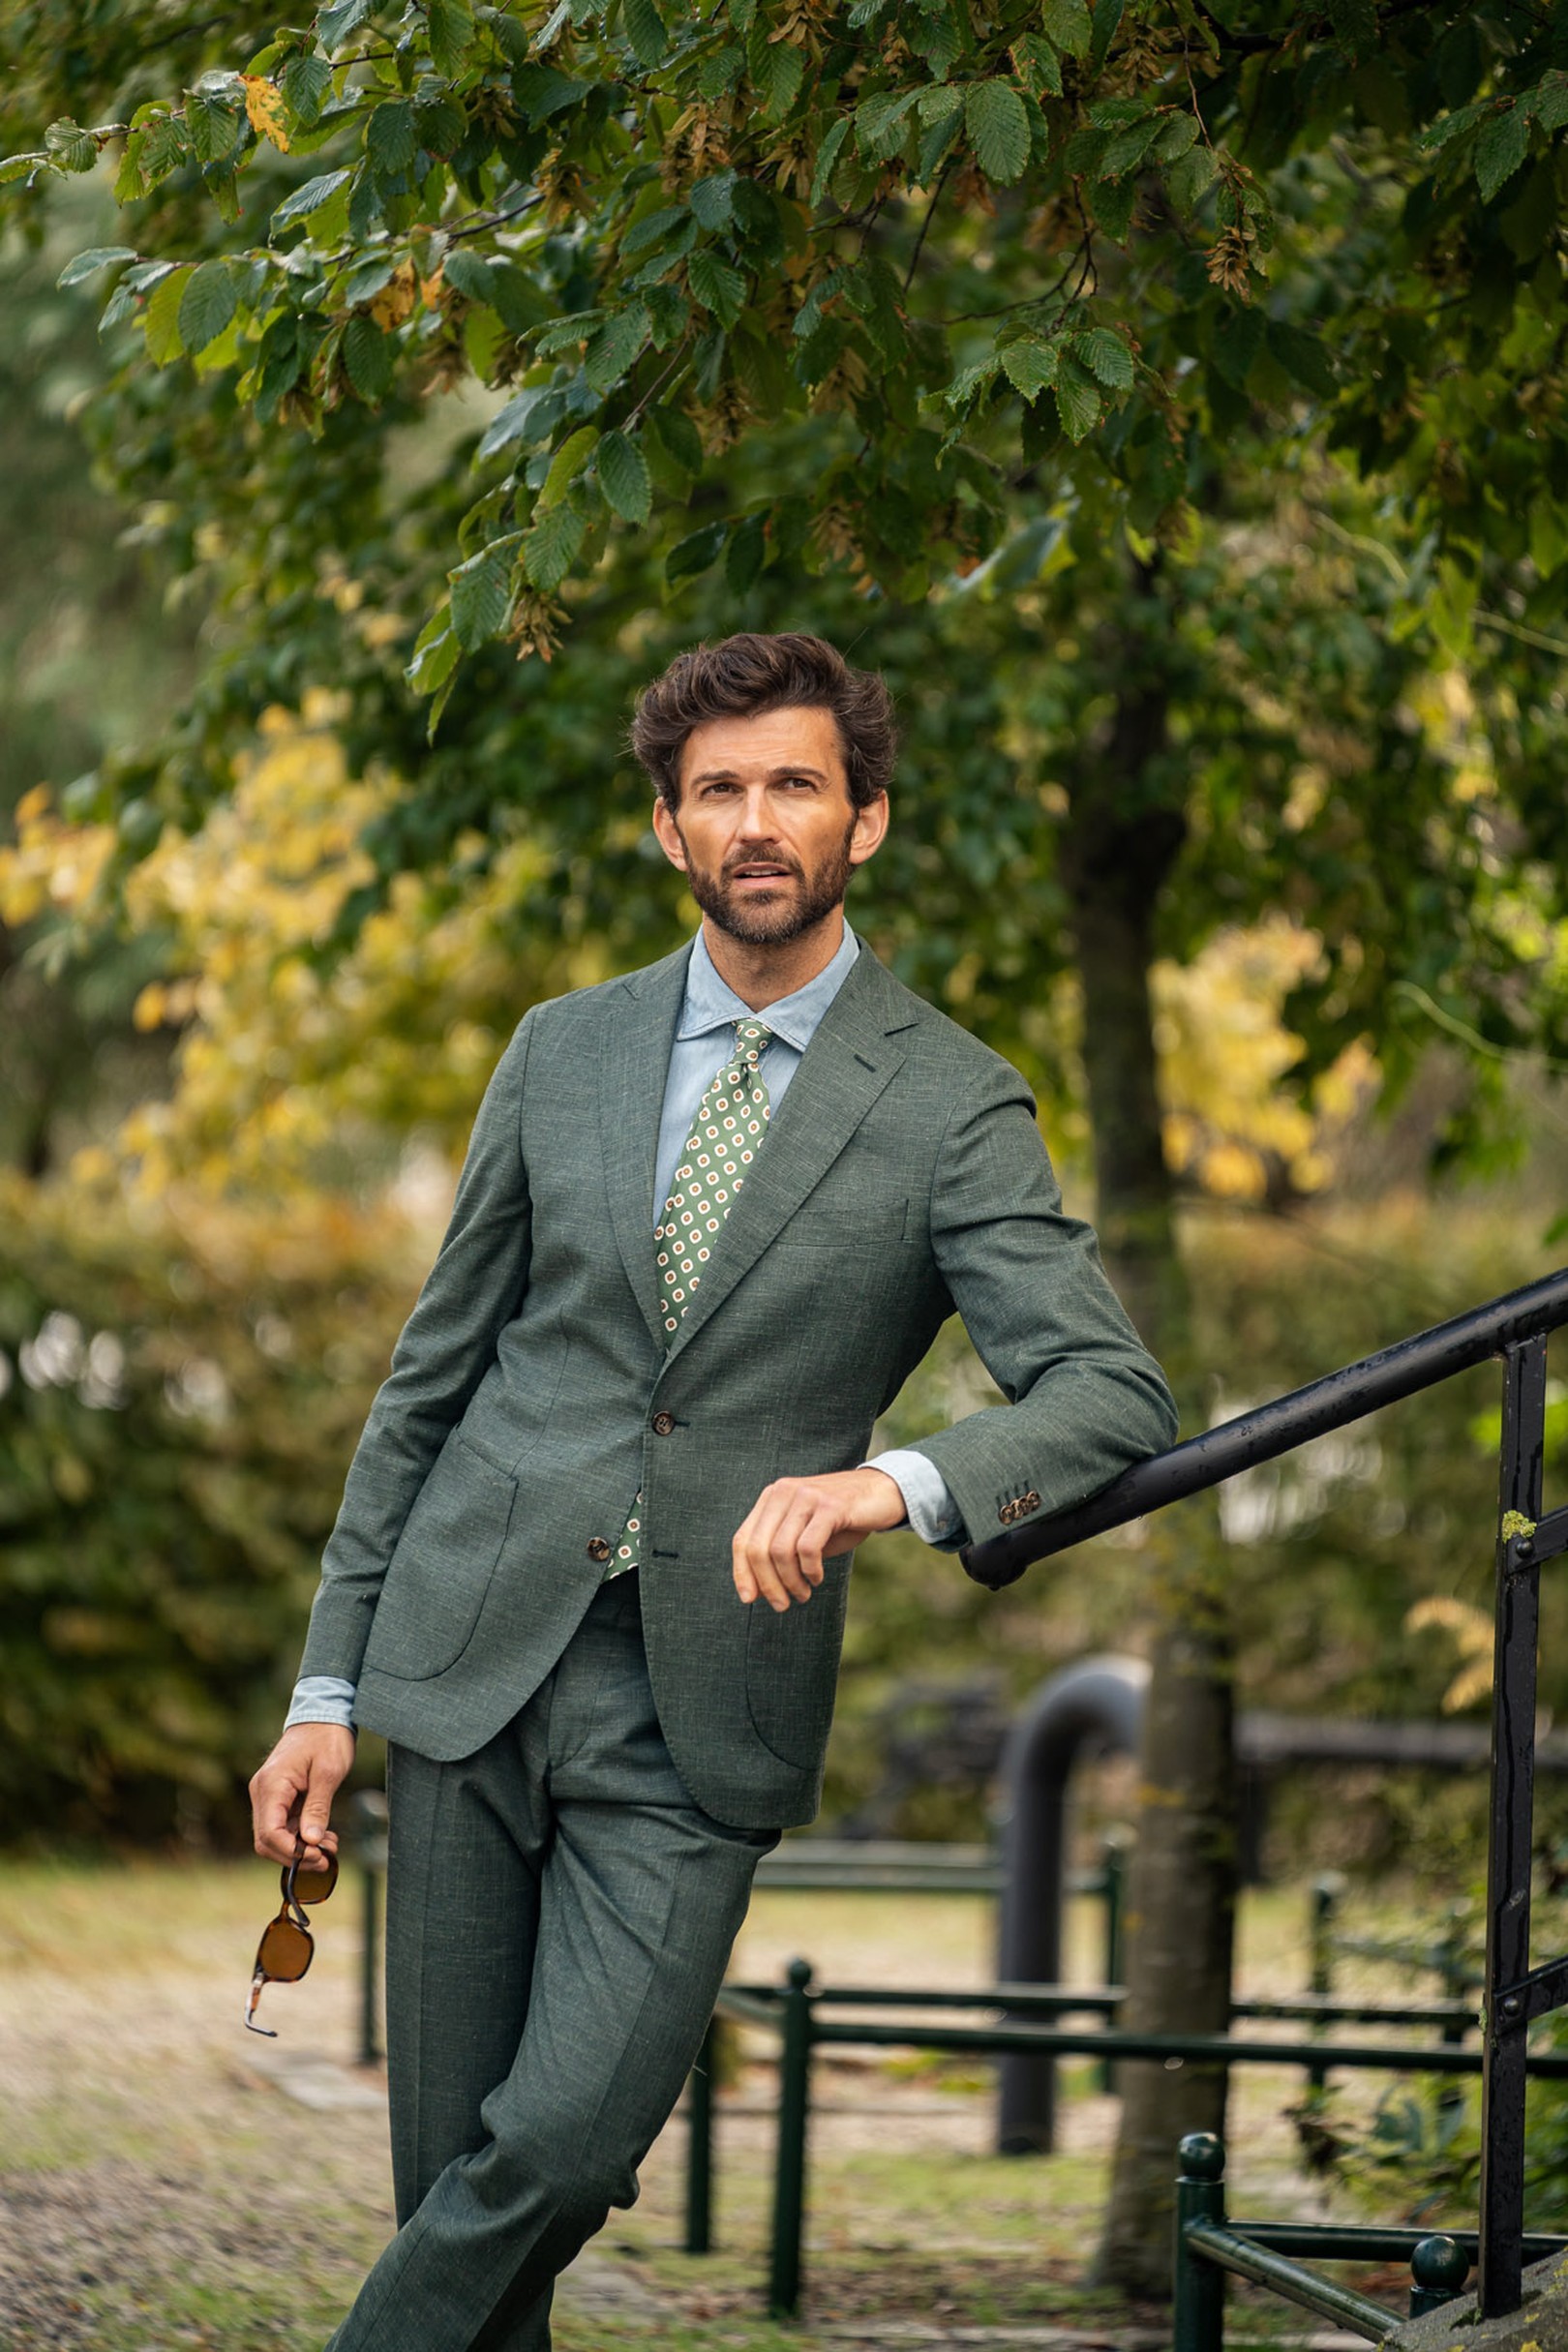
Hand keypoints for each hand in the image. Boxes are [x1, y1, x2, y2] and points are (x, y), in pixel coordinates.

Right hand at [249, 1724, 355, 1867]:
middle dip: (295, 1856)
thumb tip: (311, 1841)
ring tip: (330, 1848)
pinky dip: (301, 1837)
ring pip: (274, 1837)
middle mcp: (262, 1792)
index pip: (269, 1833)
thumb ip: (318, 1807)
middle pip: (267, 1840)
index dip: (292, 1852)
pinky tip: (323, 1837)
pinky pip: (283, 1826)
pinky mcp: (278, 1797)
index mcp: (271, 1784)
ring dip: (300, 1849)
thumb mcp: (328, 1772)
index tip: (319, 1856)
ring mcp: (268, 1795)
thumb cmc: (327, 1737)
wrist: (322, 1714)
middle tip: (326, 1858)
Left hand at [732, 1466, 904, 1611]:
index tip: (749, 1600)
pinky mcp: (830, 1506)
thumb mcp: (805, 1536)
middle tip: (782, 1605)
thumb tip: (756, 1591)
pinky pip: (807, 1547)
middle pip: (758, 1548)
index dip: (741, 1573)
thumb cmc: (842, 1519)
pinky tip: (817, 1578)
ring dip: (791, 1582)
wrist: (884, 1493)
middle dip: (768, 1584)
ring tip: (803, 1594)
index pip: (742, 1539)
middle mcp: (784, 1492)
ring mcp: (806, 1496)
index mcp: (772, 1497)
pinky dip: (810, 1570)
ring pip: (781, 1551)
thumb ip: (780, 1556)